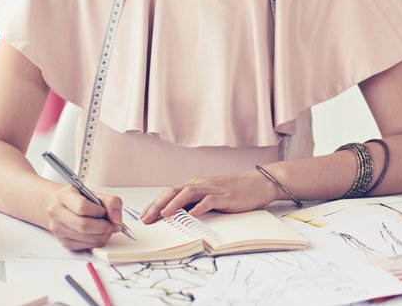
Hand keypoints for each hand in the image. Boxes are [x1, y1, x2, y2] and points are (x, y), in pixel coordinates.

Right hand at [45, 186, 123, 249]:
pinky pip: (84, 246)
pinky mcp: (63, 241)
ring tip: (108, 229)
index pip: (82, 207)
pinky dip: (97, 242)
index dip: (98, 211)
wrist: (66, 207)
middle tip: (114, 225)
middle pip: (83, 225)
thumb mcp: (97, 194)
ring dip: (102, 235)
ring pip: (84, 237)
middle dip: (104, 227)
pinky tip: (100, 234)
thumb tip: (117, 219)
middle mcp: (56, 212)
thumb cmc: (82, 200)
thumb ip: (111, 202)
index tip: (105, 212)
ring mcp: (58, 229)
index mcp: (64, 196)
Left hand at [141, 170, 276, 223]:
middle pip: (175, 191)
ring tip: (164, 214)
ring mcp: (213, 189)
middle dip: (158, 205)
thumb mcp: (210, 195)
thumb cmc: (234, 191)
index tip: (144, 216)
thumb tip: (175, 215)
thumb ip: (194, 202)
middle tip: (147, 218)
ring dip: (175, 203)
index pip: (171, 192)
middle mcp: (202, 184)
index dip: (155, 203)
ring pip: (189, 193)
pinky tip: (193, 214)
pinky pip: (210, 200)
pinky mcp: (225, 196)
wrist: (257, 183)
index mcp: (196, 184)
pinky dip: (200, 207)